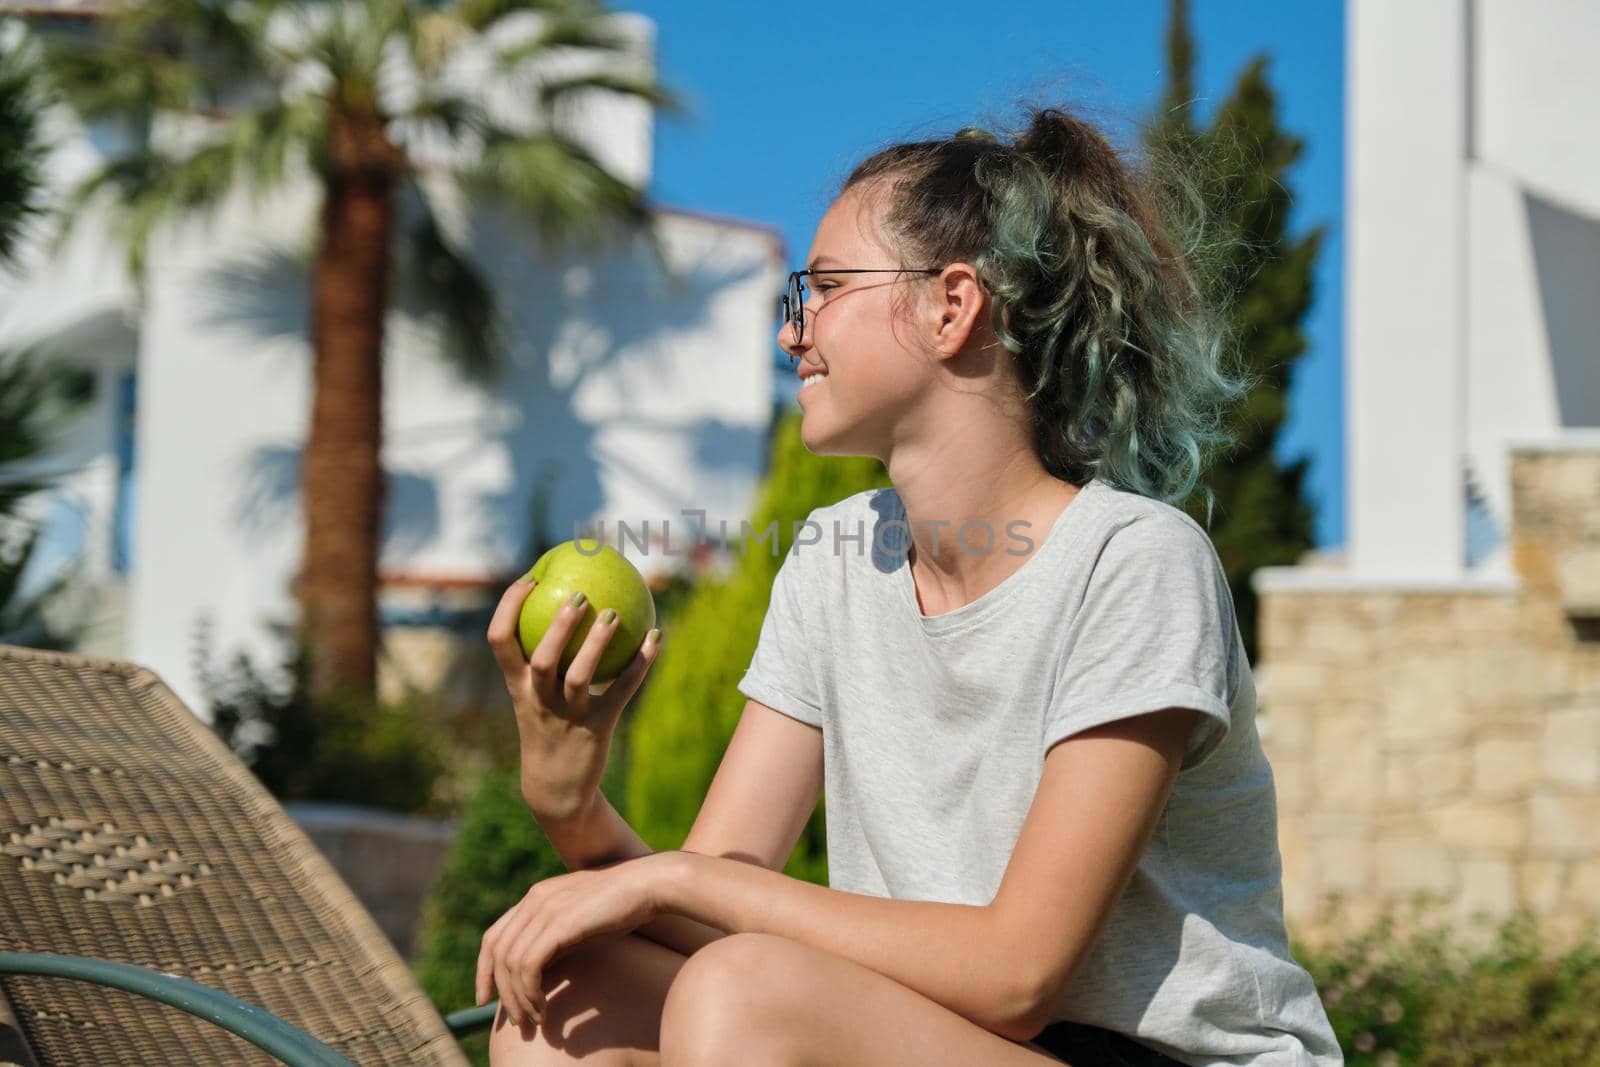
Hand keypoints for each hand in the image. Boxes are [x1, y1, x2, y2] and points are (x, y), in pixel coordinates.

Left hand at [476, 853, 669, 1029]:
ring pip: (510, 962)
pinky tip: (543, 1007)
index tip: (486, 998)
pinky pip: (528, 964)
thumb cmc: (622, 908)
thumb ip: (556, 941)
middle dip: (500, 991)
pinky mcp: (560, 923)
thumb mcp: (579, 924)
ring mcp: (545, 908)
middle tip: (515, 1021)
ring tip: (534, 1019)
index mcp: (536, 897)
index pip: (493, 936)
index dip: (484, 970)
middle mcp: (534, 899)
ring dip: (517, 997)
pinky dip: (530, 991)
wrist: (648, 885)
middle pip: (496, 951)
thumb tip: (538, 974)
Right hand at [485, 576, 663, 817]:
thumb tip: (567, 602)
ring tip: (615, 613)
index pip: (500, 641)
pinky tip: (657, 636)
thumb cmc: (549, 728)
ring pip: (579, 678)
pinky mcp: (597, 729)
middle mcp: (539, 700)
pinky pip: (621, 692)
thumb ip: (543, 658)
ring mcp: (567, 717)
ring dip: (597, 645)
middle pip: (542, 660)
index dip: (509, 607)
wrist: (557, 789)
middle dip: (557, 627)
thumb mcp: (536, 696)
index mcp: (519, 686)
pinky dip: (639, 663)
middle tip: (579, 595)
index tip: (531, 577)